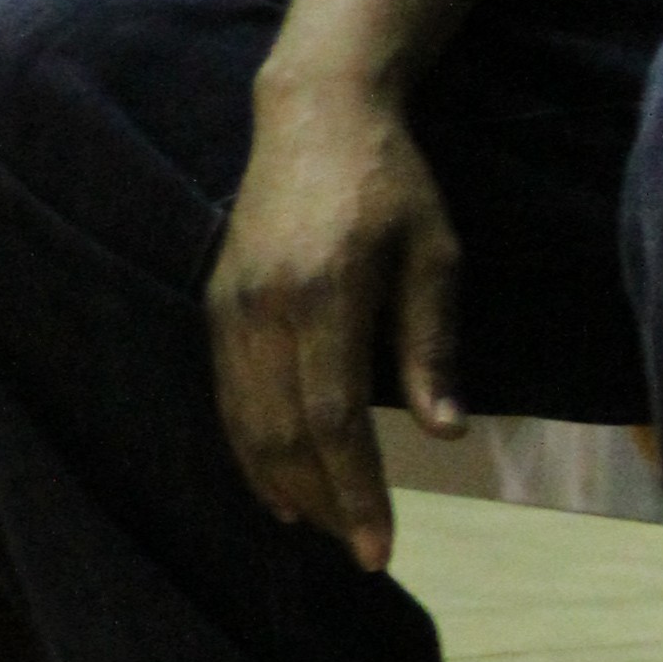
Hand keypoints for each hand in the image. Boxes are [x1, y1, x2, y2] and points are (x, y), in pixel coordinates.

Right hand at [206, 64, 463, 571]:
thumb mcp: (434, 254)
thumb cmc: (392, 182)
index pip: (334, 419)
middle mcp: (266, 306)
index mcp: (326, 292)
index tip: (377, 547)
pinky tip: (276, 482)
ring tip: (320, 526)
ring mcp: (231, 305)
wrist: (313, 112)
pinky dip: (249, 447)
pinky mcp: (215, 302)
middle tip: (359, 549)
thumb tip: (447, 433)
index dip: (356, 490)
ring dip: (280, 484)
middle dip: (321, 501)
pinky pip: (227, 394)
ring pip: (245, 421)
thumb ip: (432, 343)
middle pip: (282, 433)